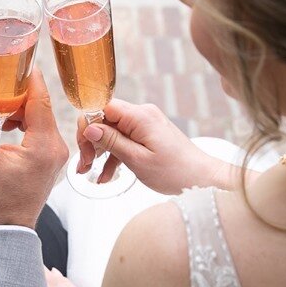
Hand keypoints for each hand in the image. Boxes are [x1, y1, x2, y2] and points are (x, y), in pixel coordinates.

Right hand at [0, 71, 68, 227]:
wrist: (9, 226)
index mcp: (44, 145)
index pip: (40, 100)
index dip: (29, 78)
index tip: (20, 61)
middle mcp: (57, 147)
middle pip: (40, 107)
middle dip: (18, 95)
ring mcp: (57, 153)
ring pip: (41, 118)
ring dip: (20, 110)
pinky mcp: (52, 157)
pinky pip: (41, 130)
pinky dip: (25, 123)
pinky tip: (7, 126)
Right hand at [78, 99, 238, 193]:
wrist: (203, 180)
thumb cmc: (175, 172)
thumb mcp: (137, 160)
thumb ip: (112, 142)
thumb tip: (89, 127)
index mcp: (140, 116)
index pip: (102, 107)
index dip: (88, 124)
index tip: (83, 147)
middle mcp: (142, 114)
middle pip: (105, 119)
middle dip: (91, 141)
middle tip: (84, 165)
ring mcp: (145, 124)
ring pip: (112, 132)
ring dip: (99, 152)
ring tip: (89, 173)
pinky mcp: (148, 135)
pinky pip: (124, 140)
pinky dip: (114, 156)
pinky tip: (105, 176)